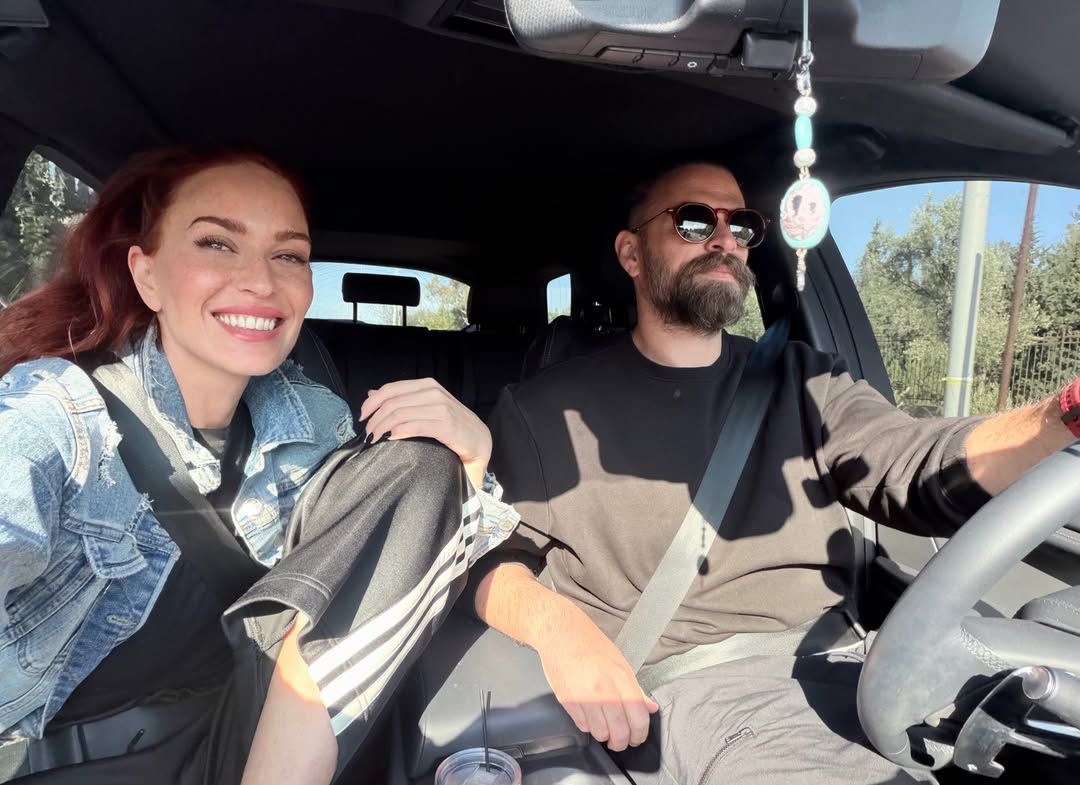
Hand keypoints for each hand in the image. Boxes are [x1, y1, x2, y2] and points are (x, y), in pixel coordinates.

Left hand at [360, 378, 491, 488]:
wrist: (480, 442)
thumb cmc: (453, 427)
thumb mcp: (427, 408)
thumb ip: (403, 400)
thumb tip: (372, 393)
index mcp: (428, 385)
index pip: (391, 389)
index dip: (372, 402)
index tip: (362, 417)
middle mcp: (434, 392)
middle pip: (392, 402)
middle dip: (374, 418)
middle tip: (367, 434)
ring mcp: (441, 408)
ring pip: (399, 413)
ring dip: (382, 427)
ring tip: (375, 439)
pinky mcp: (446, 425)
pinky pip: (414, 425)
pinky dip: (398, 432)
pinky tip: (390, 439)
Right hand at [537, 615, 658, 751]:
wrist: (561, 633)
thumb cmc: (590, 643)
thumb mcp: (620, 662)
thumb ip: (635, 688)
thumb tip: (650, 707)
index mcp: (622, 678)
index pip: (639, 718)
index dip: (640, 734)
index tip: (637, 737)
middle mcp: (604, 690)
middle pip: (620, 732)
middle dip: (622, 742)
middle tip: (621, 741)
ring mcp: (584, 697)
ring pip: (600, 733)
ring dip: (604, 735)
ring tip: (605, 728)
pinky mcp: (567, 701)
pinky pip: (582, 726)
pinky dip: (588, 726)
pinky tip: (590, 717)